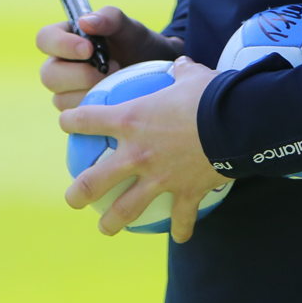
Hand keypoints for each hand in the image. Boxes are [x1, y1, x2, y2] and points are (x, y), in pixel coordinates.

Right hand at [36, 6, 183, 108]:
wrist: (153, 69)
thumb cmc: (135, 43)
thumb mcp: (127, 26)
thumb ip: (109, 18)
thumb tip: (85, 22)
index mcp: (63, 38)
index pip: (44, 39)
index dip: (61, 45)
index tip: (89, 49)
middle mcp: (59, 66)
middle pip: (49, 75)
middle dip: (81, 75)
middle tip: (111, 68)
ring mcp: (66, 91)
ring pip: (61, 99)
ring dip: (91, 92)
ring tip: (116, 83)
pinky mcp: (77, 112)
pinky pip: (77, 117)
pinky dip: (97, 109)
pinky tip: (115, 100)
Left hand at [60, 56, 227, 241]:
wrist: (236, 123)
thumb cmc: (210, 94)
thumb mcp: (192, 76)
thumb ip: (182, 71)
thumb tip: (183, 64)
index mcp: (131, 120)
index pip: (89, 120)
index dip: (72, 121)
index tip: (65, 123)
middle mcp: (138, 153)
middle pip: (95, 180)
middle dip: (78, 193)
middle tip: (72, 200)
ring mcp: (159, 178)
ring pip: (127, 208)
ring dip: (113, 221)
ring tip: (104, 228)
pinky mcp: (185, 193)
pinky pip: (180, 217)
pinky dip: (180, 229)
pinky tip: (179, 238)